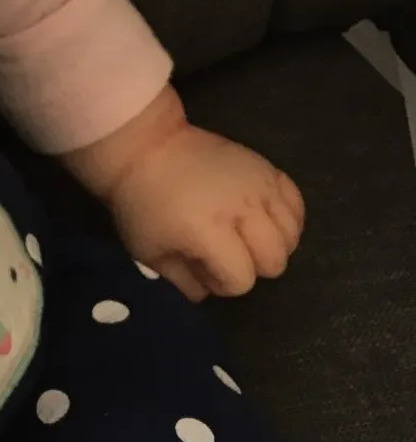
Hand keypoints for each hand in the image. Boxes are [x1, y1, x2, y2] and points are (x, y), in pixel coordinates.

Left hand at [62, 87, 304, 301]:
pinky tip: (266, 221)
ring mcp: (260, 186)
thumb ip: (182, 282)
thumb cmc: (143, 202)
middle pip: (274, 260)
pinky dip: (288, 219)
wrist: (148, 146)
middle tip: (228, 254)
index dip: (224, 284)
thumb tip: (209, 294)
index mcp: (208, 230)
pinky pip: (297, 203)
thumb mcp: (149, 251)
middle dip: (253, 267)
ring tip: (247, 238)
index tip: (204, 268)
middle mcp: (242, 208)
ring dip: (273, 245)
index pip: (241, 279)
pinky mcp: (269, 168)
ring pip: (291, 235)